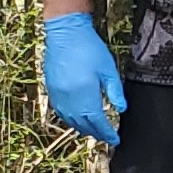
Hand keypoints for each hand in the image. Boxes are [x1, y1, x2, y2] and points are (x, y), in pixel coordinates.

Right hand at [41, 13, 124, 146]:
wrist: (66, 33)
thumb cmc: (88, 47)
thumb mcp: (108, 69)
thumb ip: (115, 91)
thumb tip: (121, 109)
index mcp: (85, 95)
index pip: (98, 122)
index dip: (107, 133)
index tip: (115, 139)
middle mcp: (70, 99)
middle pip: (84, 125)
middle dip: (96, 133)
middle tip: (106, 137)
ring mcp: (58, 95)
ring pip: (71, 121)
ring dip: (83, 128)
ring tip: (94, 131)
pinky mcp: (51, 90)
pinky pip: (61, 112)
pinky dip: (71, 119)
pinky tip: (77, 118)